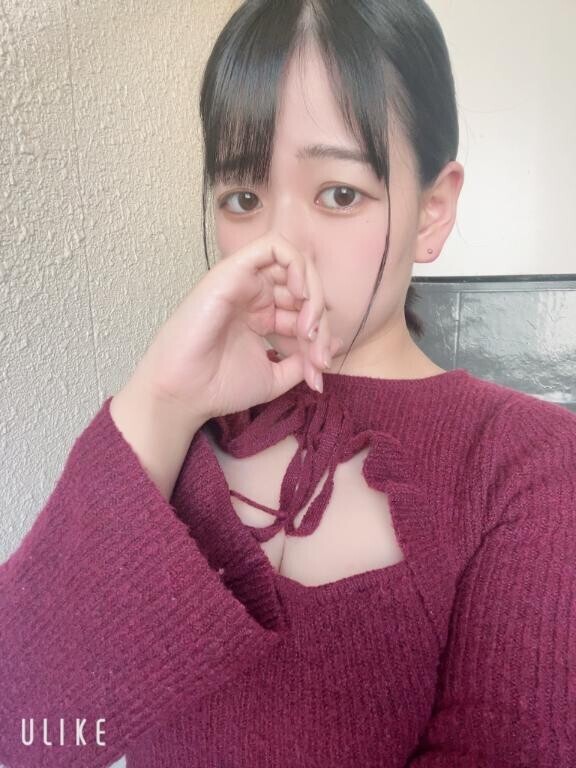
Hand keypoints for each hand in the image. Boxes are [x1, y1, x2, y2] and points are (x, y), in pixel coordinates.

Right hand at [131, 232, 342, 425]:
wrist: (186, 393)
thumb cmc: (220, 386)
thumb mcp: (276, 377)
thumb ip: (304, 360)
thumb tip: (336, 343)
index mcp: (263, 316)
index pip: (305, 311)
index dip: (320, 338)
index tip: (319, 370)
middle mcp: (255, 295)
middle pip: (305, 290)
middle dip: (321, 323)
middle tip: (318, 357)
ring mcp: (245, 282)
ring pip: (296, 266)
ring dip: (314, 295)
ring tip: (309, 330)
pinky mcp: (234, 271)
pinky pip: (274, 247)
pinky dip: (296, 265)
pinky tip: (301, 295)